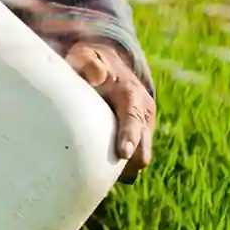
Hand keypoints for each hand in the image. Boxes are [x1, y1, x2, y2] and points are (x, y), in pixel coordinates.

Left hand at [64, 40, 154, 180]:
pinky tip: (99, 170)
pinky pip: (133, 163)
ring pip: (139, 161)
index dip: (129, 136)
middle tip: (99, 173)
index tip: (124, 152)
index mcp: (130, 95)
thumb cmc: (91, 62)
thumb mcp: (86, 56)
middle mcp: (143, 114)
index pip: (133, 118)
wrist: (109, 65)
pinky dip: (121, 170)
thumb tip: (96, 76)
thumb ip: (88, 64)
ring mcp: (144, 128)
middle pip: (143, 150)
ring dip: (123, 170)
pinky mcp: (139, 139)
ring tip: (96, 174)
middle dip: (127, 164)